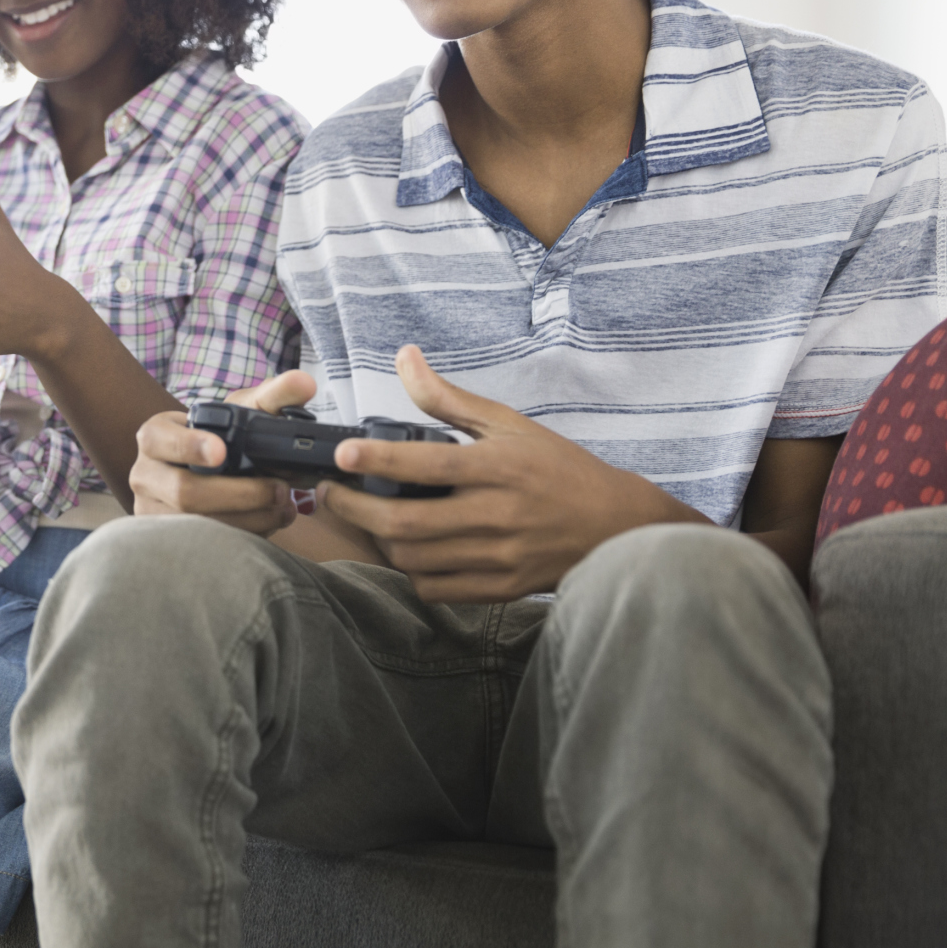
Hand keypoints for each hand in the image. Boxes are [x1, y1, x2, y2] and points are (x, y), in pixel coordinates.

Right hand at [126, 372, 316, 535]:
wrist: (202, 471)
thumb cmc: (221, 438)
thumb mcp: (242, 413)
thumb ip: (274, 396)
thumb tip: (304, 382)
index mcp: (155, 436)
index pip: (161, 440)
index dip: (189, 447)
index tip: (221, 452)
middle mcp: (144, 474)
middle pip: (184, 492)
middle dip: (239, 495)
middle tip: (279, 490)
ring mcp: (151, 510)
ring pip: (197, 524)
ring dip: (248, 519)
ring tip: (283, 508)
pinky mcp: (167, 539)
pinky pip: (205, 544)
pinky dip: (244, 535)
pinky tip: (269, 523)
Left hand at [318, 345, 706, 601]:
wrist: (616, 526)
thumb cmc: (560, 470)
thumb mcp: (509, 425)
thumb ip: (449, 399)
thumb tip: (405, 358)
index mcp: (499, 468)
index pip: (427, 465)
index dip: (378, 460)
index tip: (342, 455)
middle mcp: (497, 515)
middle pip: (407, 522)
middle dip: (355, 509)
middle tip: (330, 493)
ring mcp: (499, 557)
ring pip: (415, 559)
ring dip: (379, 540)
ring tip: (366, 518)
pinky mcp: (501, 588)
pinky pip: (436, 589)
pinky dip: (410, 572)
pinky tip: (405, 551)